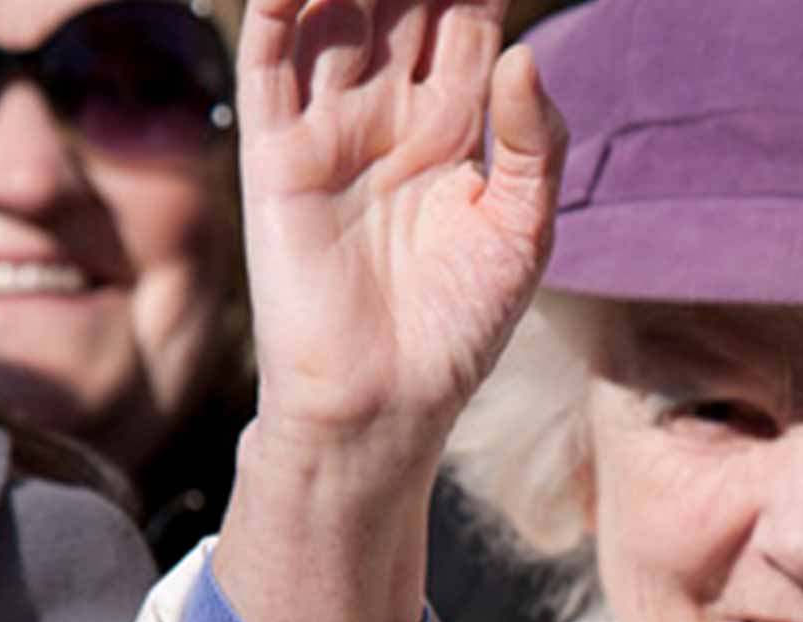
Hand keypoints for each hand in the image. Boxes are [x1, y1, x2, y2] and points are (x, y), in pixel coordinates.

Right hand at [217, 0, 565, 621]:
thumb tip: (527, 52)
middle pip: (399, 5)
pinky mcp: (274, 152)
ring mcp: (328, 126)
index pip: (463, 21)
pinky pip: (271, 62)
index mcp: (454, 125)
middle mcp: (389, 112)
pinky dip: (281, 9)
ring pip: (336, 15)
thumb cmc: (459, 324)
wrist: (384, 401)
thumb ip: (532, 140)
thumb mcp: (521, 230)